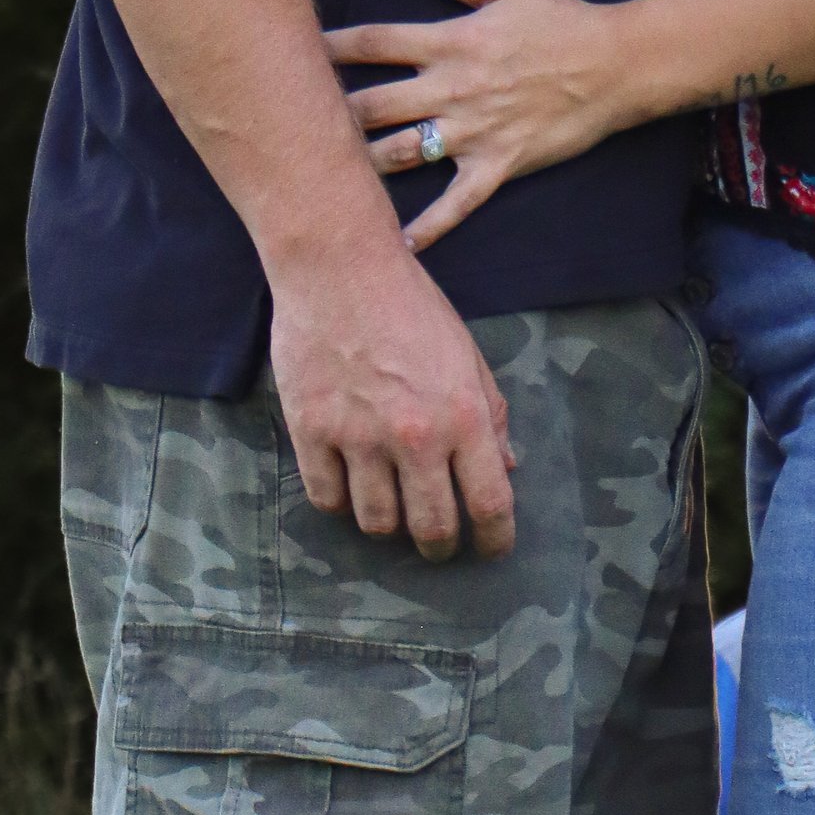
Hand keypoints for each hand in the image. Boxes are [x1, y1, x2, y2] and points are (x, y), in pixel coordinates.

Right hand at [266, 212, 514, 559]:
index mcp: (463, 414)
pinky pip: (327, 499)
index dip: (496, 538)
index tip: (493, 549)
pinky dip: (341, 503)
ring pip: (376, 523)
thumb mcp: (466, 354)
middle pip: (431, 527)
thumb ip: (489, 415)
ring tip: (392, 508)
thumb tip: (504, 468)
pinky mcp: (310, 431)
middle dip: (441, 547)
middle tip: (439, 545)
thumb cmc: (411, 305)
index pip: (489, 502)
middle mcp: (415, 435)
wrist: (339, 266)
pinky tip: (350, 486)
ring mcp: (359, 437)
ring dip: (389, 525)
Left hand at [324, 0, 636, 252]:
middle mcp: (451, 89)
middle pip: (374, 104)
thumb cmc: (561, 20)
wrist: (615, 65)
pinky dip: (426, 227)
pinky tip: (395, 244)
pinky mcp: (497, 166)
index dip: (330, 47)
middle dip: (328, 114)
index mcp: (450, 41)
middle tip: (289, 124)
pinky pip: (455, 203)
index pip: (375, 42)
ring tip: (319, 176)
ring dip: (360, 165)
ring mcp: (472, 132)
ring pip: (401, 154)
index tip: (293, 52)